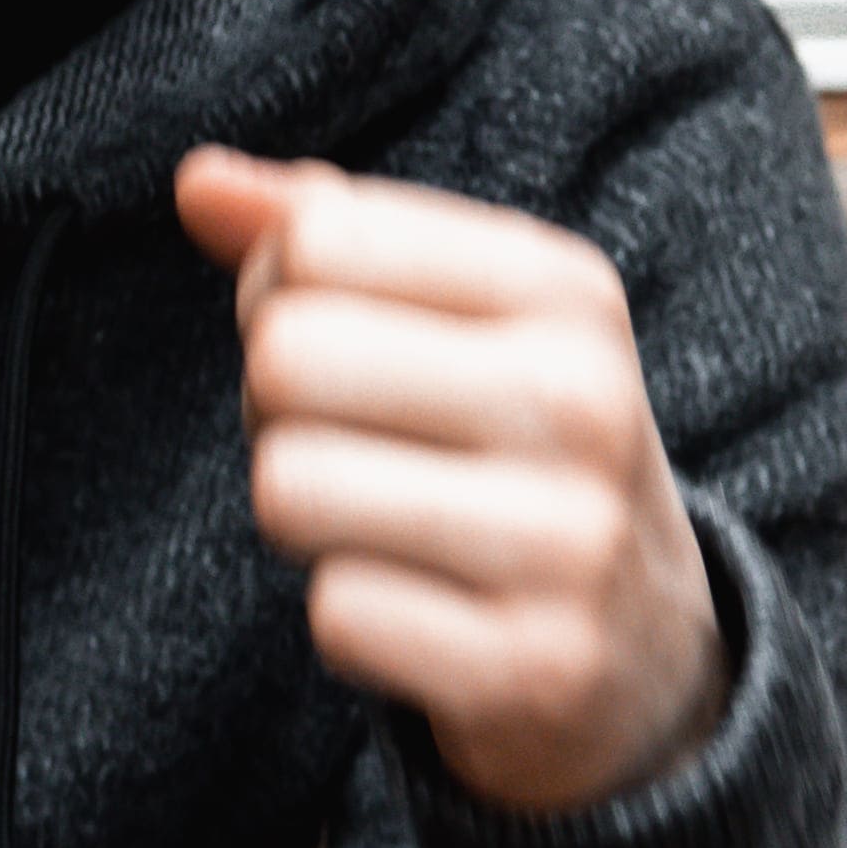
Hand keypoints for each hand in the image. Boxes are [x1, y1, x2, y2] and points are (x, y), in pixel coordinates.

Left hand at [175, 149, 729, 815]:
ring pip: (289, 487)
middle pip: (286, 358)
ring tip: (379, 528)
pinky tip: (423, 614)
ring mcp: (567, 540)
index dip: (276, 296)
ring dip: (303, 519)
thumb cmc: (514, 457)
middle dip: (275, 410)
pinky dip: (350, 620)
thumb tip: (197, 182)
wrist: (650, 660)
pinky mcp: (532, 665)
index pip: (317, 240)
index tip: (336, 344)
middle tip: (345, 449)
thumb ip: (323, 234)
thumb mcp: (460, 324)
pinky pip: (335, 613)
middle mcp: (581, 400)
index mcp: (564, 290)